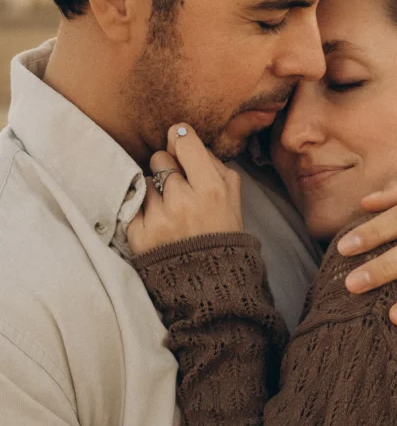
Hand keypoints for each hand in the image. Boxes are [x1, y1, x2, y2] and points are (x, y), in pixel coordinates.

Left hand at [128, 125, 242, 255]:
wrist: (209, 286)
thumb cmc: (222, 237)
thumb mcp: (233, 199)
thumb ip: (215, 166)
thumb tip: (187, 139)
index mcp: (211, 189)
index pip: (184, 142)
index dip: (180, 139)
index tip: (179, 144)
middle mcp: (183, 201)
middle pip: (160, 158)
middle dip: (168, 169)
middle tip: (178, 188)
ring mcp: (159, 219)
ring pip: (145, 181)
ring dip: (155, 192)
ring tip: (170, 211)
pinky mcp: (139, 235)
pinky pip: (133, 204)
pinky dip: (143, 211)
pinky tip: (159, 224)